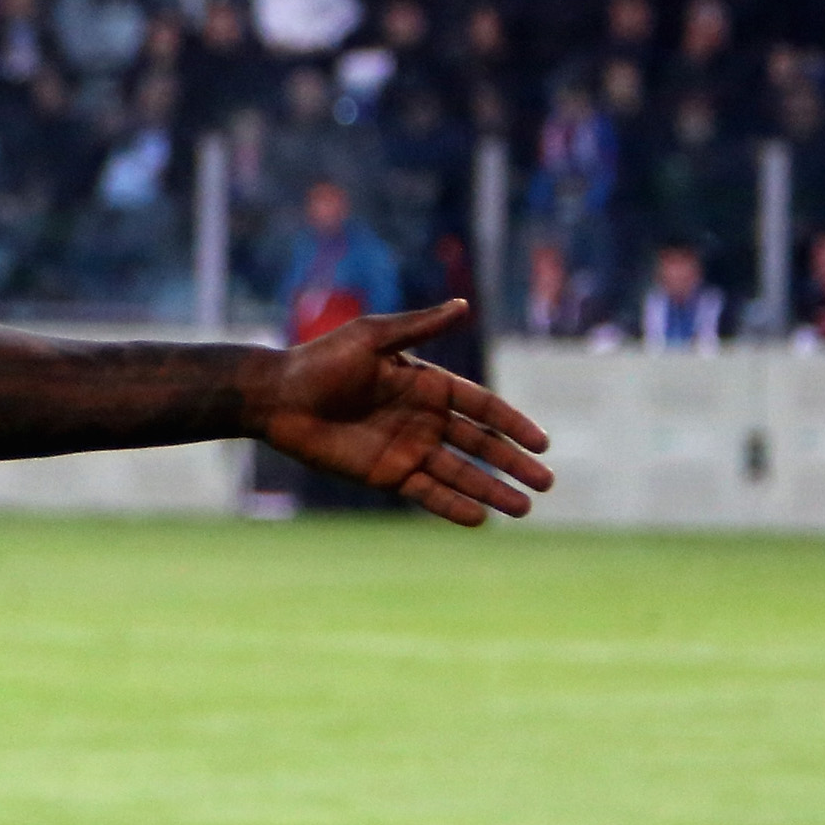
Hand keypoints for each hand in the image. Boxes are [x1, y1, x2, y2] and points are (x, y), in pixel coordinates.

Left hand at [251, 301, 553, 526]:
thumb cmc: (321, 361)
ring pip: (460, 474)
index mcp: (427, 384)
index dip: (513, 424)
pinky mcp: (385, 474)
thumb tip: (464, 305)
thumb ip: (420, 328)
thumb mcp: (373, 338)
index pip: (482, 406)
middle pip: (480, 445)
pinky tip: (480, 518)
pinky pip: (427, 493)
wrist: (278, 397)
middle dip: (513, 463)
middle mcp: (423, 419)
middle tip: (547, 483)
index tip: (542, 443)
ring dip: (492, 490)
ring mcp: (407, 448)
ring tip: (524, 509)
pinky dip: (453, 506)